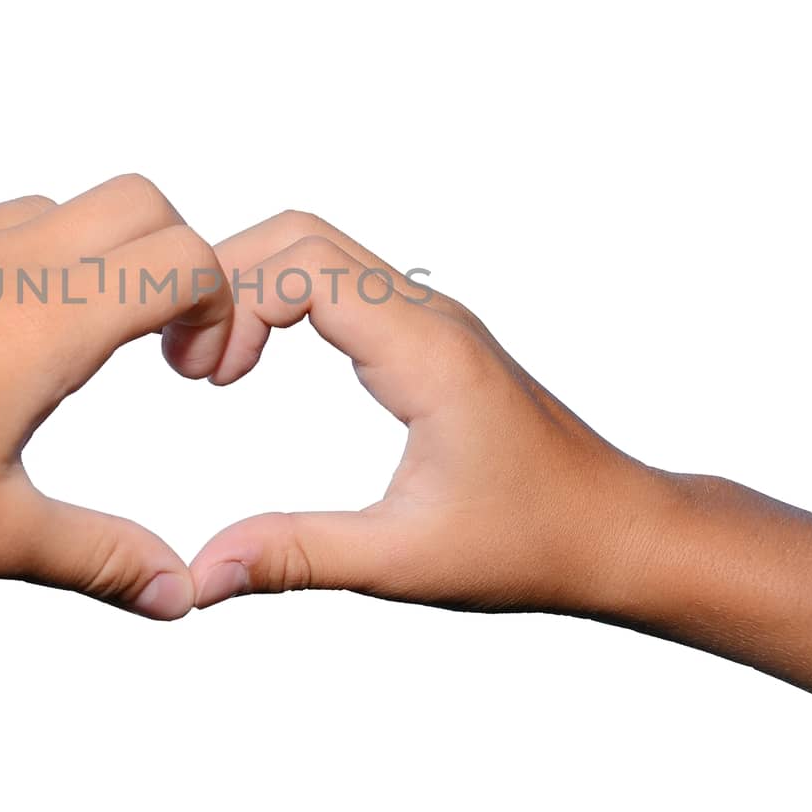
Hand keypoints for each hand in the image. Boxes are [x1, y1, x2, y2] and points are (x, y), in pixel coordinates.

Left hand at [0, 174, 230, 618]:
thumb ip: (100, 557)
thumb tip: (178, 595)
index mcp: (46, 317)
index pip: (183, 256)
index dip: (221, 304)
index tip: (193, 372)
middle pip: (134, 198)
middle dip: (172, 256)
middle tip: (151, 345)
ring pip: (44, 209)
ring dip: (82, 261)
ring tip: (50, 358)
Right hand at [180, 211, 664, 613]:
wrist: (619, 533)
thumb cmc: (532, 544)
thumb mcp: (405, 561)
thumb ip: (297, 557)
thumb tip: (200, 576)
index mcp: (426, 351)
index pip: (304, 265)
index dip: (233, 304)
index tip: (208, 379)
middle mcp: (428, 316)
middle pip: (301, 235)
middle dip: (226, 283)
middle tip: (192, 367)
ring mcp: (430, 320)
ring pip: (318, 250)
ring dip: (251, 289)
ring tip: (215, 368)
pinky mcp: (427, 337)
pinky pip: (338, 283)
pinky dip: (281, 302)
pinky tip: (256, 364)